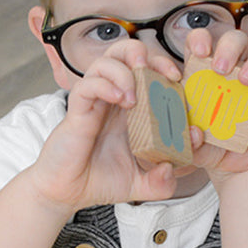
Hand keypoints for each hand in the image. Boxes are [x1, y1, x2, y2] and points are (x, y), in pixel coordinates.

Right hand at [27, 40, 182, 212]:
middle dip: (149, 55)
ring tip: (134, 95)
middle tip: (164, 74)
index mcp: (132, 110)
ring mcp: (95, 103)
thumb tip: (170, 167)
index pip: (151, 72)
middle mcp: (113, 100)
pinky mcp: (77, 110)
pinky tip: (119, 100)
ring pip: (107, 61)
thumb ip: (162, 183)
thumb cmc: (99, 181)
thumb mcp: (141, 185)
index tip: (180, 84)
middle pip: (128, 54)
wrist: (67, 194)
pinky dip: (105, 85)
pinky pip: (88, 84)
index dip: (166, 69)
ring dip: (126, 70)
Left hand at [184, 29, 247, 183]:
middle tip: (220, 69)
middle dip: (227, 47)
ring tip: (246, 81)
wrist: (237, 164)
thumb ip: (187, 141)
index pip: (200, 42)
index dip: (198, 39)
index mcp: (204, 73)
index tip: (198, 52)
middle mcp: (232, 68)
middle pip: (233, 39)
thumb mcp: (192, 147)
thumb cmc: (210, 147)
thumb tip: (194, 132)